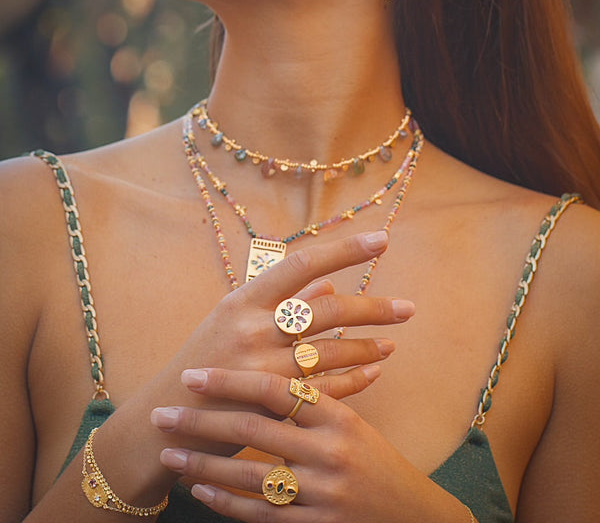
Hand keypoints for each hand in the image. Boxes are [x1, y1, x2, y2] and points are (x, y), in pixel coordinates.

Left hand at [153, 367, 425, 522]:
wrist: (411, 515)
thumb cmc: (376, 459)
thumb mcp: (353, 420)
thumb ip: (318, 387)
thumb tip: (294, 342)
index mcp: (338, 417)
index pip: (275, 390)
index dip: (230, 380)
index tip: (193, 376)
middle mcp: (328, 453)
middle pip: (252, 430)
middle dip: (201, 421)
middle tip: (162, 414)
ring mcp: (320, 494)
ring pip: (248, 476)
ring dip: (203, 464)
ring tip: (170, 453)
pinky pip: (259, 514)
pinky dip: (225, 502)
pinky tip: (200, 491)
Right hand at [170, 230, 414, 385]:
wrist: (168, 418)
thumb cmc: (203, 361)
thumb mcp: (230, 320)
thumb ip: (279, 300)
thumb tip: (327, 282)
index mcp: (243, 300)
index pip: (301, 263)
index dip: (344, 250)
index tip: (380, 239)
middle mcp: (253, 328)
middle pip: (326, 309)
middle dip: (372, 308)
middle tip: (408, 308)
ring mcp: (261, 367)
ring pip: (330, 351)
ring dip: (367, 346)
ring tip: (393, 342)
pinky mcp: (269, 404)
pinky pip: (323, 389)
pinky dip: (354, 379)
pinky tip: (375, 372)